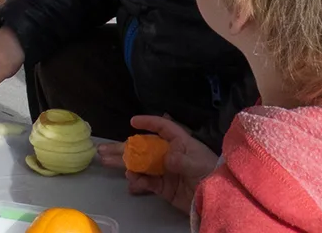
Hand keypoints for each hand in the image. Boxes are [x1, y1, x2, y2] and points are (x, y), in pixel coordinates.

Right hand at [95, 115, 217, 214]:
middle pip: (143, 147)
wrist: (217, 199)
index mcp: (179, 143)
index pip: (162, 128)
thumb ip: (181, 161)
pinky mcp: (163, 188)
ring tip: (106, 162)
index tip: (132, 122)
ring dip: (124, 163)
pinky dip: (136, 181)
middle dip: (123, 147)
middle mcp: (169, 155)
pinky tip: (130, 179)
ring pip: (140, 165)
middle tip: (103, 148)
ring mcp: (164, 171)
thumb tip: (165, 159)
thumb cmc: (210, 173)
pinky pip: (145, 182)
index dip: (148, 122)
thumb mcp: (198, 164)